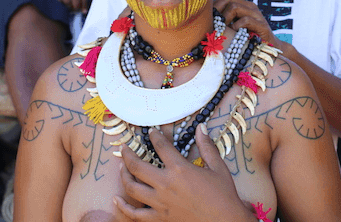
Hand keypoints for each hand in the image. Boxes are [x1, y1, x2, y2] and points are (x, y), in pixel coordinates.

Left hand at [114, 125, 253, 221]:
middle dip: (128, 154)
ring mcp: (160, 203)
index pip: (161, 146)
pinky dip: (123, 207)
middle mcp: (165, 184)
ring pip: (132, 187)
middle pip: (137, 166)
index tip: (151, 131)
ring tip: (121, 167)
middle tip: (125, 148)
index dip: (155, 136)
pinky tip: (116, 200)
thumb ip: (207, 146)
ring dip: (123, 175)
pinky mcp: (159, 219)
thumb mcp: (218, 167)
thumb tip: (201, 128)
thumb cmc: (224, 196)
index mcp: (180, 169)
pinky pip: (135, 214)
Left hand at [214, 0, 277, 45]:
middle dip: (218, 11)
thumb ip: (224, 22)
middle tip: (214, 24)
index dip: (215, 6)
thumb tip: (205, 21)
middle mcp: (250, 7)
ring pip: (235, 7)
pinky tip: (234, 34)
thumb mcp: (234, 28)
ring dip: (225, 19)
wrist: (269, 49)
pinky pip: (245, 20)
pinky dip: (236, 26)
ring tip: (224, 30)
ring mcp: (257, 15)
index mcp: (243, 5)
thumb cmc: (248, 40)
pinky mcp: (262, 25)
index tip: (208, 19)